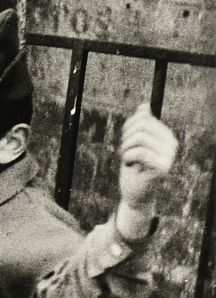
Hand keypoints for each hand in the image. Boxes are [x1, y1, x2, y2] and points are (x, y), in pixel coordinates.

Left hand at [115, 103, 178, 238]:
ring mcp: (170, 157)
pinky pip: (139, 152)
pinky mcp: (163, 168)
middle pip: (142, 125)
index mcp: (167, 136)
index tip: (126, 139)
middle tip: (126, 151)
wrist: (135, 192)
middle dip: (126, 137)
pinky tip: (131, 166)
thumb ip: (140, 125)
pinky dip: (128, 158)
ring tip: (128, 159)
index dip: (128, 127)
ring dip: (126, 148)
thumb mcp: (134, 142)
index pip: (144, 118)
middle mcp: (172, 145)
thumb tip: (144, 105)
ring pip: (140, 138)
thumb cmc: (134, 166)